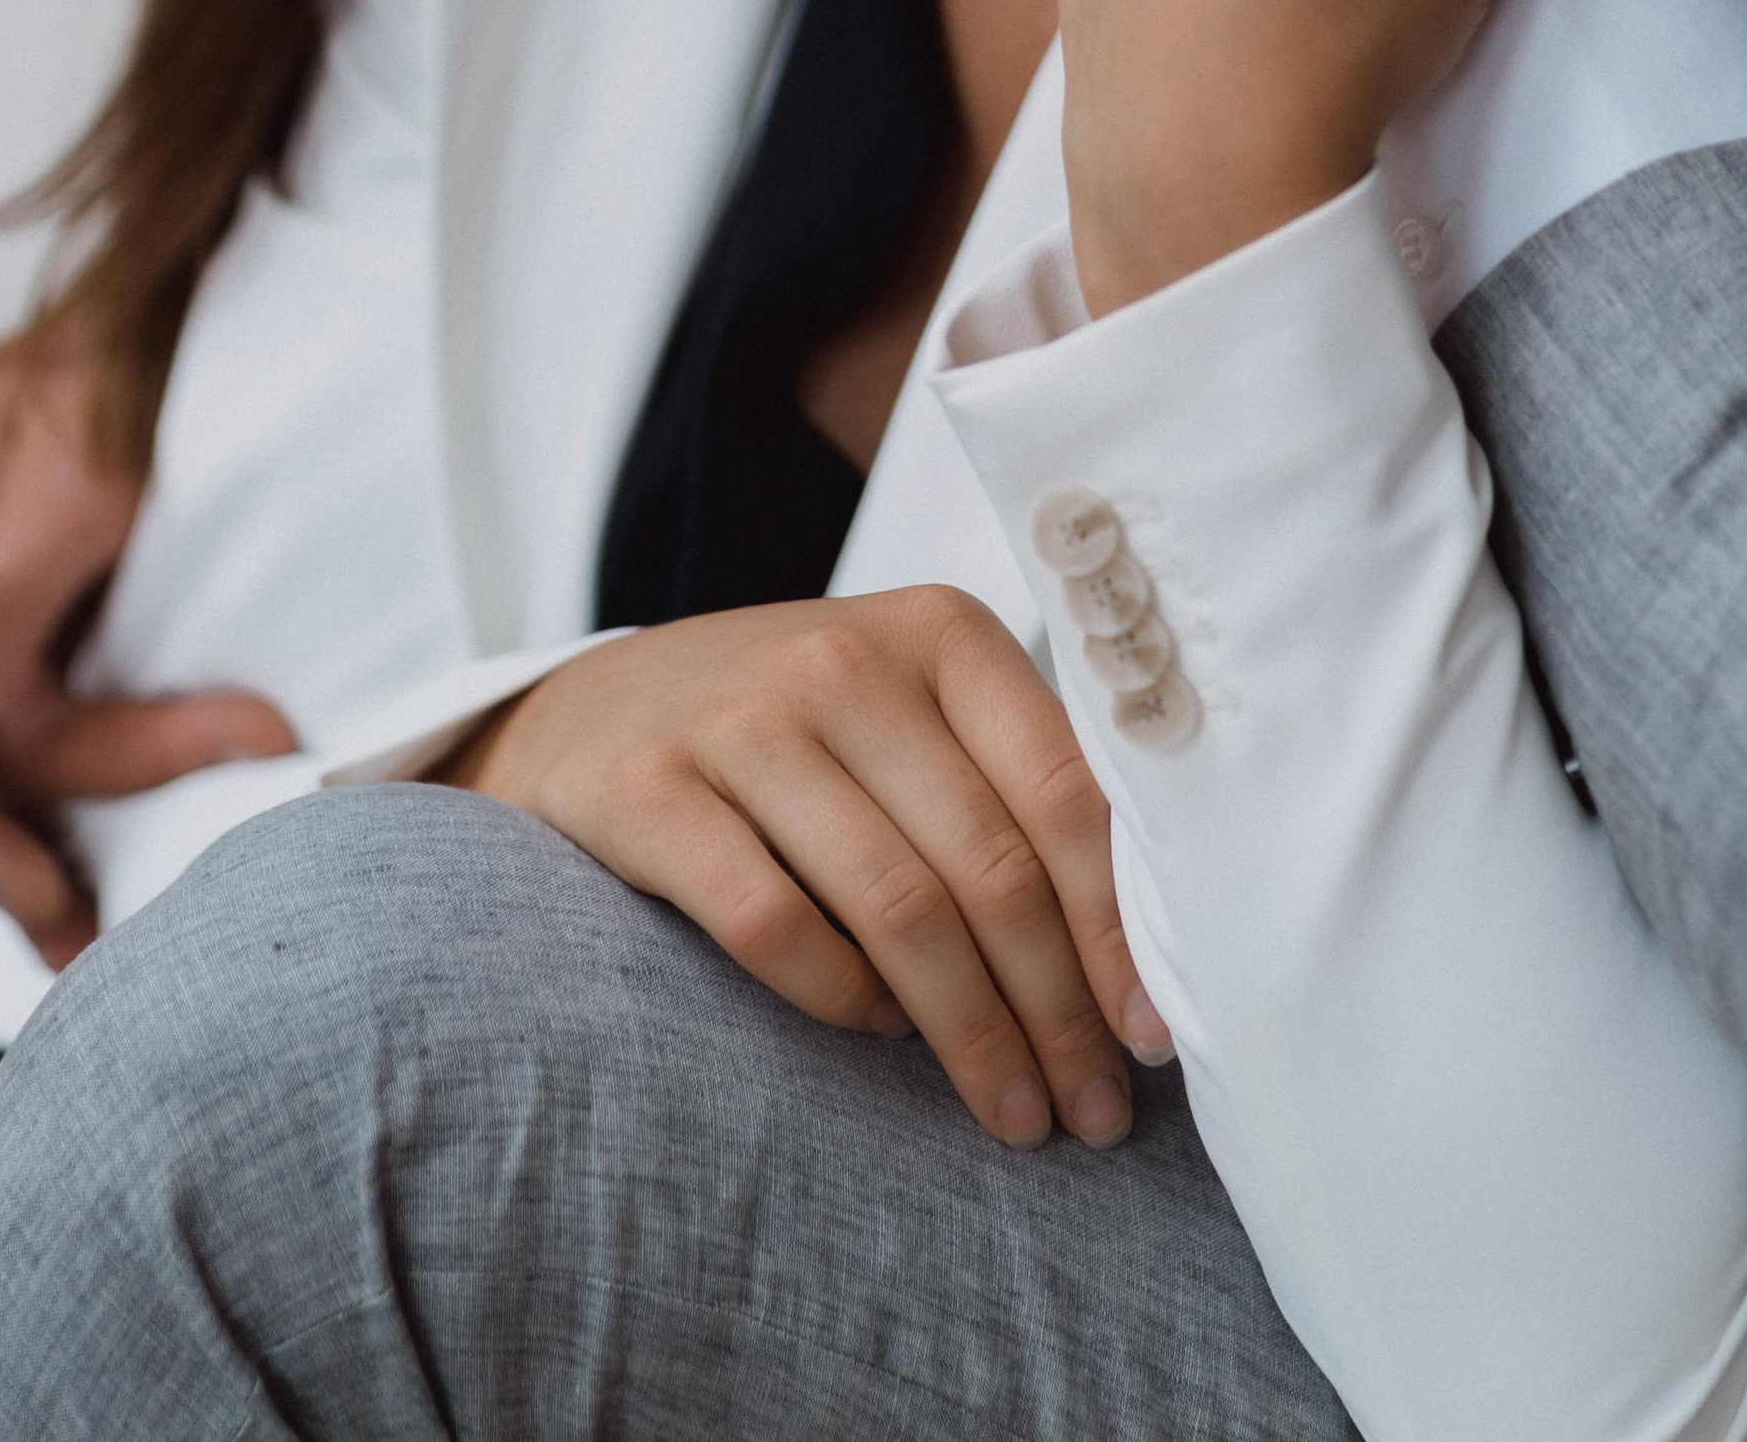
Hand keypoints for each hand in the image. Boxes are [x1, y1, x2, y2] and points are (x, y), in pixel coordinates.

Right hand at [0, 352, 296, 966]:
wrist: (229, 278)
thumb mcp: (78, 476)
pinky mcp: (72, 594)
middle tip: (99, 937)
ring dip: (87, 808)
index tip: (43, 892)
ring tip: (136, 907)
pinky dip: (113, 765)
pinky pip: (70, 703)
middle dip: (30, 836)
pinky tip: (148, 830)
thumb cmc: (151, 350)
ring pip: (16, 735)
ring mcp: (3, 583)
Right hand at [464, 588, 1163, 1150]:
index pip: (1065, 794)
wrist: (594, 710)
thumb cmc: (798, 733)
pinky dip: (841, 999)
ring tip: (1014, 1112)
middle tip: (1094, 1113)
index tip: (1152, 1036)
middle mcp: (847, 659)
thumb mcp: (911, 716)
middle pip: (991, 868)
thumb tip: (1136, 969)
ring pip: (899, 908)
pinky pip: (775, 925)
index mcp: (941, 633)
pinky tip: (874, 1033)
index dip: (1119, 929)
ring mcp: (742, 718)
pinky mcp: (650, 788)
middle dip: (1058, 1012)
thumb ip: (1011, 793)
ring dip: (972, 1036)